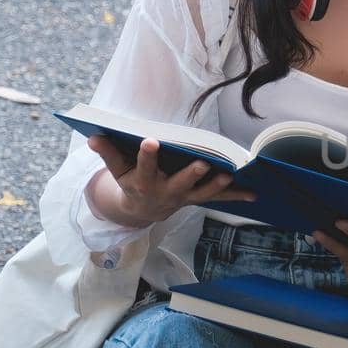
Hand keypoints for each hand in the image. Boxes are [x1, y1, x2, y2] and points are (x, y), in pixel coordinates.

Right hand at [87, 136, 255, 228]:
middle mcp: (166, 191)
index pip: (144, 166)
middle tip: (201, 162)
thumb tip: (93, 136)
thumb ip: (108, 153)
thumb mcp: (116, 171)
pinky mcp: (197, 198)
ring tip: (229, 175)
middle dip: (190, 174)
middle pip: (179, 183)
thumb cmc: (130, 183)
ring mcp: (184, 197)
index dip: (147, 155)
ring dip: (216, 185)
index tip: (151, 142)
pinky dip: (235, 196)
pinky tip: (254, 194)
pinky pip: (217, 198)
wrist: (141, 211)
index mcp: (144, 182)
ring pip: (202, 192)